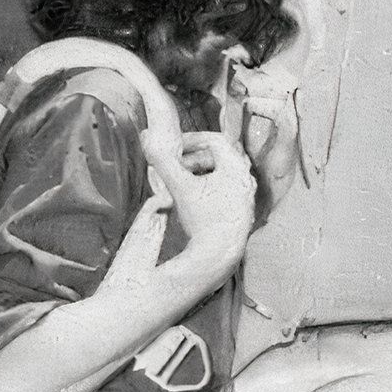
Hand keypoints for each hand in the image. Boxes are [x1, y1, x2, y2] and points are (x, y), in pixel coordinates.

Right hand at [141, 127, 256, 278]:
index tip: (175, 148)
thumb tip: (147, 137)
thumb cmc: (203, 220)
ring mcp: (245, 195)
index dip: (192, 140)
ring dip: (199, 173)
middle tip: (174, 166)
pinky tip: (192, 199)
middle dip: (193, 158)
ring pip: (220, 173)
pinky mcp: (242, 209)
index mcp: (236, 167)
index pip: (215, 140)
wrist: (218, 255)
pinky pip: (223, 188)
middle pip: (218, 157)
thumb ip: (163, 161)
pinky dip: (206, 187)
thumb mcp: (179, 187)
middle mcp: (245, 178)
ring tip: (180, 182)